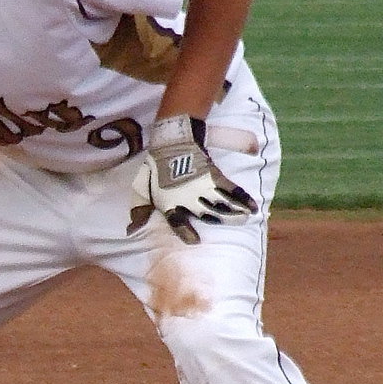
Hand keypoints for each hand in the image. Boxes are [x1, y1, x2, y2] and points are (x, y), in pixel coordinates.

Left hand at [127, 114, 257, 243]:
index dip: (186, 233)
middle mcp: (188, 200)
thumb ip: (140, 212)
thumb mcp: (143, 190)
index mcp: (170, 205)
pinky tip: (253, 206)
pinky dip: (244, 199)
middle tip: (236, 226)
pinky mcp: (215, 178)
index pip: (178, 224)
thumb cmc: (156, 167)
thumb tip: (129, 231)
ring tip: (246, 218)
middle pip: (208, 216)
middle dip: (223, 222)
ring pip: (223, 207)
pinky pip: (233, 191)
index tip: (194, 241)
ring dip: (236, 214)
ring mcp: (203, 190)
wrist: (172, 142)